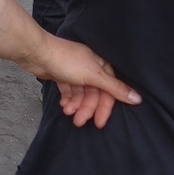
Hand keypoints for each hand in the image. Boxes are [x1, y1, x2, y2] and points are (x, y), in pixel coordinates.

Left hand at [17, 36, 141, 128]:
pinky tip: (64, 106)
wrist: (36, 52)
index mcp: (100, 64)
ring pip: (81, 94)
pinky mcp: (62, 75)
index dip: (104, 107)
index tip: (99, 122)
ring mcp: (75, 71)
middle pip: (94, 94)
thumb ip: (114, 88)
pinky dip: (68, 99)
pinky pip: (69, 91)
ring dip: (76, 105)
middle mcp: (89, 67)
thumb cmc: (65, 60)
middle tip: (79, 121)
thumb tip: (137, 98)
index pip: (109, 90)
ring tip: (68, 112)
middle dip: (87, 108)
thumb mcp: (93, 75)